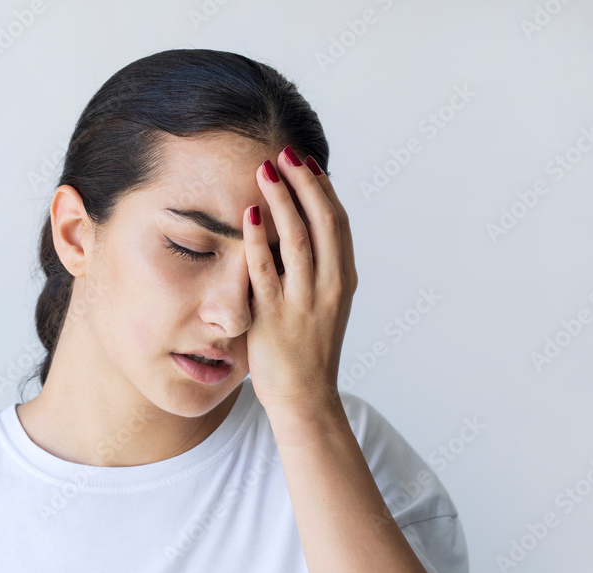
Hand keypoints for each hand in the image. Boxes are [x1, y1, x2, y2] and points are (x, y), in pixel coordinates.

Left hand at [243, 146, 357, 412]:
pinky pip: (265, 271)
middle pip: (323, 221)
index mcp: (343, 280)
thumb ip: (314, 271)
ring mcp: (303, 301)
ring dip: (282, 200)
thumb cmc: (308, 351)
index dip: (322, 189)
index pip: (338, 222)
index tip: (306, 162)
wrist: (305, 399)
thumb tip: (298, 231)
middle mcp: (329, 286)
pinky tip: (249, 215)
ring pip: (297, 239)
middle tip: (286, 152)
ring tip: (266, 170)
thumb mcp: (322, 305)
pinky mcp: (274, 317)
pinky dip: (258, 240)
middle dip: (304, 183)